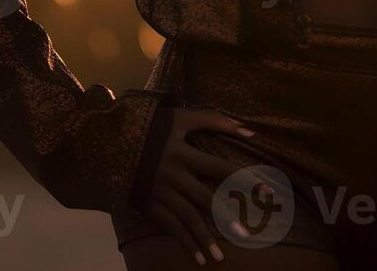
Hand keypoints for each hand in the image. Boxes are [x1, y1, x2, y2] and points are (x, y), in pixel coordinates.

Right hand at [142, 107, 272, 265]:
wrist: (110, 142)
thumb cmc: (153, 127)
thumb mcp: (181, 118)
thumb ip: (215, 121)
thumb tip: (250, 130)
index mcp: (185, 154)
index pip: (221, 168)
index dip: (244, 179)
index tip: (266, 191)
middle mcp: (174, 176)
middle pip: (206, 199)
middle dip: (226, 218)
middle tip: (246, 235)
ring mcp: (160, 192)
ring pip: (187, 219)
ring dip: (204, 238)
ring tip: (220, 257)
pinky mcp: (148, 205)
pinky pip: (169, 227)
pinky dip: (184, 243)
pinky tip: (197, 259)